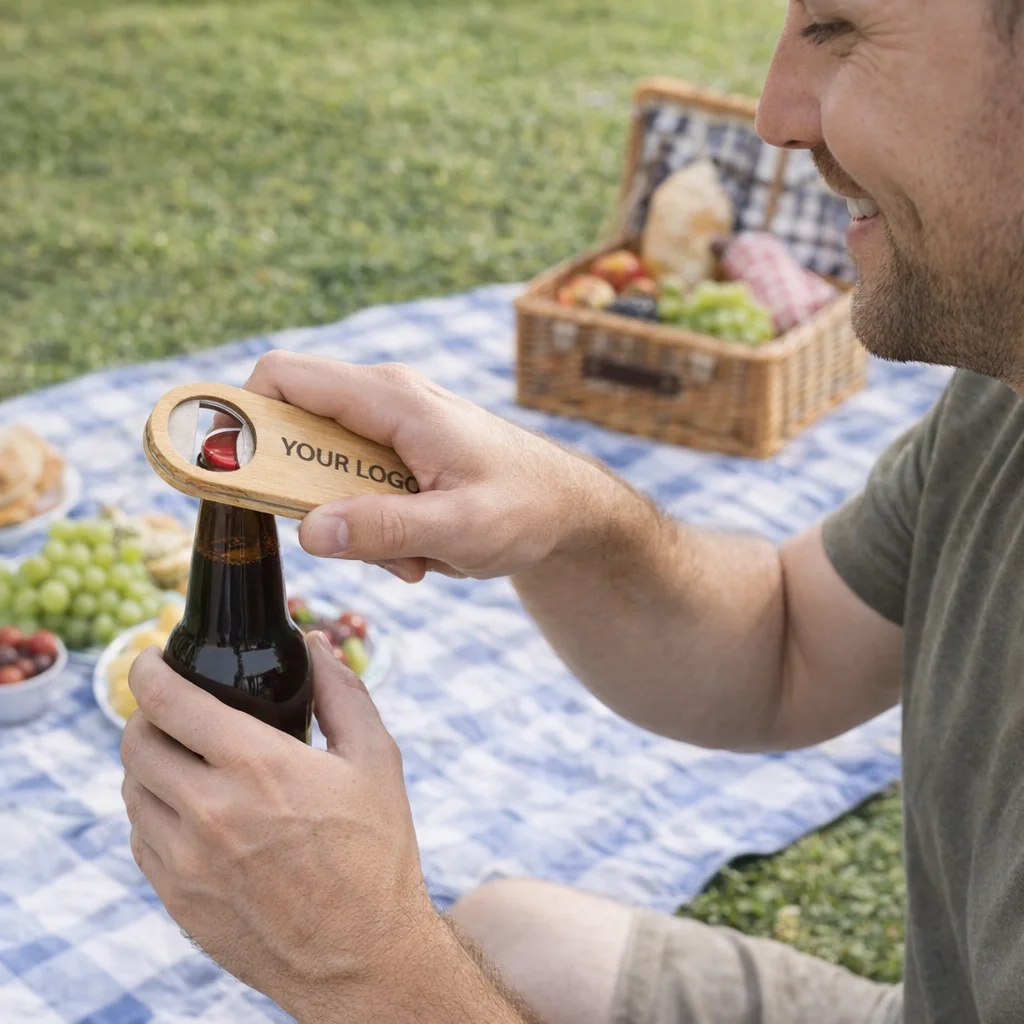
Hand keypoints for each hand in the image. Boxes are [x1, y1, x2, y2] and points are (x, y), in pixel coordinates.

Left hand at [120, 634, 435, 1017]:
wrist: (363, 957)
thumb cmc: (376, 853)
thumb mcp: (376, 759)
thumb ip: (342, 691)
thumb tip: (314, 644)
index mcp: (257, 766)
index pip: (167, 700)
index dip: (148, 669)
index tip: (153, 659)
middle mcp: (209, 811)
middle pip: (136, 741)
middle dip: (146, 713)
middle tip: (173, 709)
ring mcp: (185, 861)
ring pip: (131, 790)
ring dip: (149, 762)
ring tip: (184, 758)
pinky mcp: (176, 900)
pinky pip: (140, 838)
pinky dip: (153, 811)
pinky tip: (191, 810)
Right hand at [243, 351, 609, 581]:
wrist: (569, 509)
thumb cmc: (527, 508)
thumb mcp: (462, 528)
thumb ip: (386, 529)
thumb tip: (309, 531)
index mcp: (391, 399)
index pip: (282, 377)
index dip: (241, 417)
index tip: (235, 477)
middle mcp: (384, 400)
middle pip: (295, 431)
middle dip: (309, 497)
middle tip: (352, 541)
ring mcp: (392, 425)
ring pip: (326, 470)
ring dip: (351, 522)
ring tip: (410, 555)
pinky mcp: (400, 453)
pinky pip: (357, 487)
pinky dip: (376, 526)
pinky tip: (422, 551)